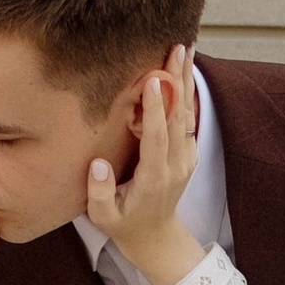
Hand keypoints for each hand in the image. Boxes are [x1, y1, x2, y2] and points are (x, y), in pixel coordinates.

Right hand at [86, 50, 204, 284]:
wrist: (155, 236)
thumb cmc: (123, 223)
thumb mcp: (103, 217)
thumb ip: (99, 192)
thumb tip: (97, 164)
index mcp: (155, 178)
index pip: (156, 138)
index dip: (155, 109)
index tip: (153, 80)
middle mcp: (176, 165)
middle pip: (178, 117)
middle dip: (176, 82)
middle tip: (176, 49)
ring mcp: (186, 158)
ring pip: (187, 113)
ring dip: (186, 80)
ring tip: (185, 48)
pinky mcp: (188, 152)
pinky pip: (188, 118)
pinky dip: (187, 91)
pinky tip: (183, 69)